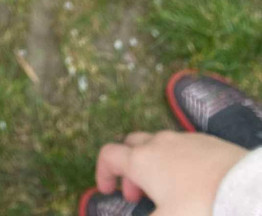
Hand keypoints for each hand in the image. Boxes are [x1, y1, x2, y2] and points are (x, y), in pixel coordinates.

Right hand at [96, 130, 247, 214]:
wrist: (243, 189)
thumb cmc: (197, 206)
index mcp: (141, 160)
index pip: (109, 155)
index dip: (102, 173)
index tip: (106, 191)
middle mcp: (158, 143)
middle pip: (131, 145)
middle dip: (128, 168)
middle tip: (137, 194)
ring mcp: (183, 139)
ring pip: (157, 144)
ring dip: (152, 164)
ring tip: (165, 190)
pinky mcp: (206, 141)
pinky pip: (181, 146)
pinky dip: (175, 161)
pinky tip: (190, 181)